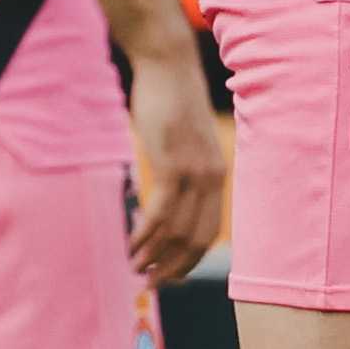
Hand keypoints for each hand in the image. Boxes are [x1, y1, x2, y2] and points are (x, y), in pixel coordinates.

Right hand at [126, 45, 224, 283]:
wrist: (168, 65)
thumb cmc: (171, 101)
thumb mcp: (185, 141)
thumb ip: (184, 169)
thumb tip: (169, 195)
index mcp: (217, 173)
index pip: (209, 232)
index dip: (189, 260)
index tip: (170, 276)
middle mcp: (211, 176)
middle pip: (196, 240)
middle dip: (173, 268)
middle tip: (150, 283)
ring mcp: (194, 171)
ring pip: (176, 232)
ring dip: (154, 256)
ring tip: (136, 268)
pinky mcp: (173, 164)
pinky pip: (160, 214)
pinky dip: (146, 235)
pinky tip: (132, 244)